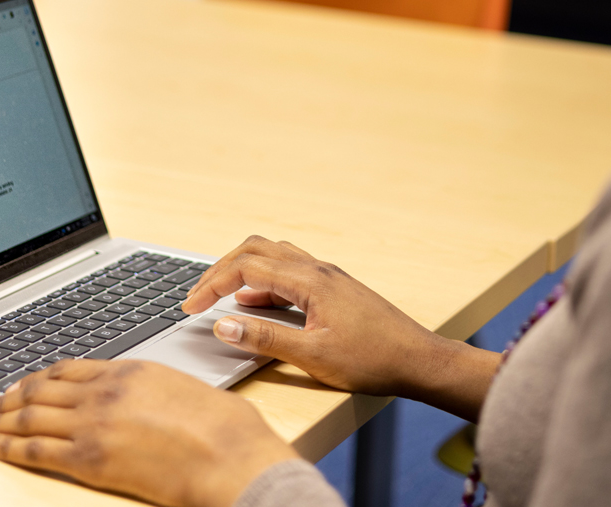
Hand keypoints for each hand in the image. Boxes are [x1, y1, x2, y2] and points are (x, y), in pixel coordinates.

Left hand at [0, 359, 296, 506]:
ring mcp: (93, 424)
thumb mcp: (183, 388)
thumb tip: (142, 398)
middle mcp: (103, 392)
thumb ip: (150, 388)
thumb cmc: (223, 428)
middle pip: (39, 390)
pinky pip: (35, 450)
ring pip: (29, 417)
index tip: (21, 386)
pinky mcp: (90, 458)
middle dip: (6, 398)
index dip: (36, 379)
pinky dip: (8, 447)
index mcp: (127, 370)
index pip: (66, 370)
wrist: (231, 457)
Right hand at [180, 236, 497, 420]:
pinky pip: (287, 270)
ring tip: (220, 296)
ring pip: (271, 255)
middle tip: (198, 296)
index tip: (191, 307)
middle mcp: (316, 269)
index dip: (211, 284)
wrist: (419, 361)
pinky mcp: (331, 287)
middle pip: (254, 250)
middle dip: (220, 269)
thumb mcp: (313, 356)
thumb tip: (222, 326)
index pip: (245, 268)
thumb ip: (265, 338)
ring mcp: (325, 276)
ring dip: (240, 269)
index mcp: (309, 281)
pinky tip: (255, 303)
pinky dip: (261, 280)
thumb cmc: (373, 360)